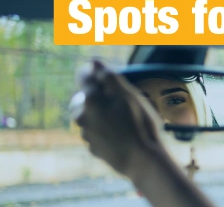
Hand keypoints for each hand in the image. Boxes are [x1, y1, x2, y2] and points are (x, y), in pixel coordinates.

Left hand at [72, 60, 166, 178]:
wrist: (141, 160)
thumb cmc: (138, 124)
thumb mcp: (128, 95)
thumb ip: (108, 77)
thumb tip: (93, 63)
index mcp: (90, 99)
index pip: (83, 75)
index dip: (95, 71)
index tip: (108, 74)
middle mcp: (81, 115)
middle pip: (86, 97)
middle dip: (100, 95)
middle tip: (122, 99)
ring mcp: (86, 133)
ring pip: (92, 115)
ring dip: (103, 113)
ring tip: (126, 118)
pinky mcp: (94, 148)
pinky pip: (98, 132)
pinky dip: (106, 129)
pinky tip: (123, 133)